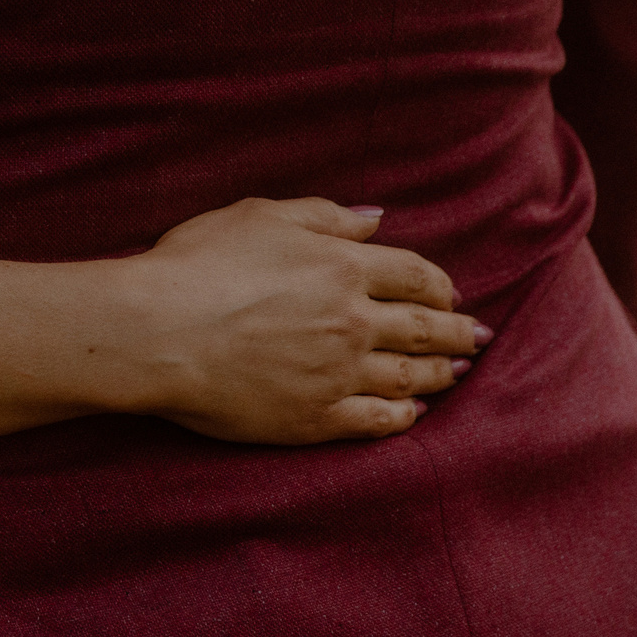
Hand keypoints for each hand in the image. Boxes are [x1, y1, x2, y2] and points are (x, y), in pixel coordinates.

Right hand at [116, 198, 484, 444]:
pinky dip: (403, 417)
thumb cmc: (197, 265)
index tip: (452, 293)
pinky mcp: (316, 417)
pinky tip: (413, 415)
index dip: (441, 285)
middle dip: (459, 332)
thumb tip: (376, 218)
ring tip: (457, 373)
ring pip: (411, 376)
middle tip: (479, 337)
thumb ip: (325, 215)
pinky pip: (377, 420)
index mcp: (344, 266)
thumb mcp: (261, 216)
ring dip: (441, 374)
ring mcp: (339, 372)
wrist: (157, 331)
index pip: (417, 275)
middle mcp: (354, 320)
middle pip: (426, 327)